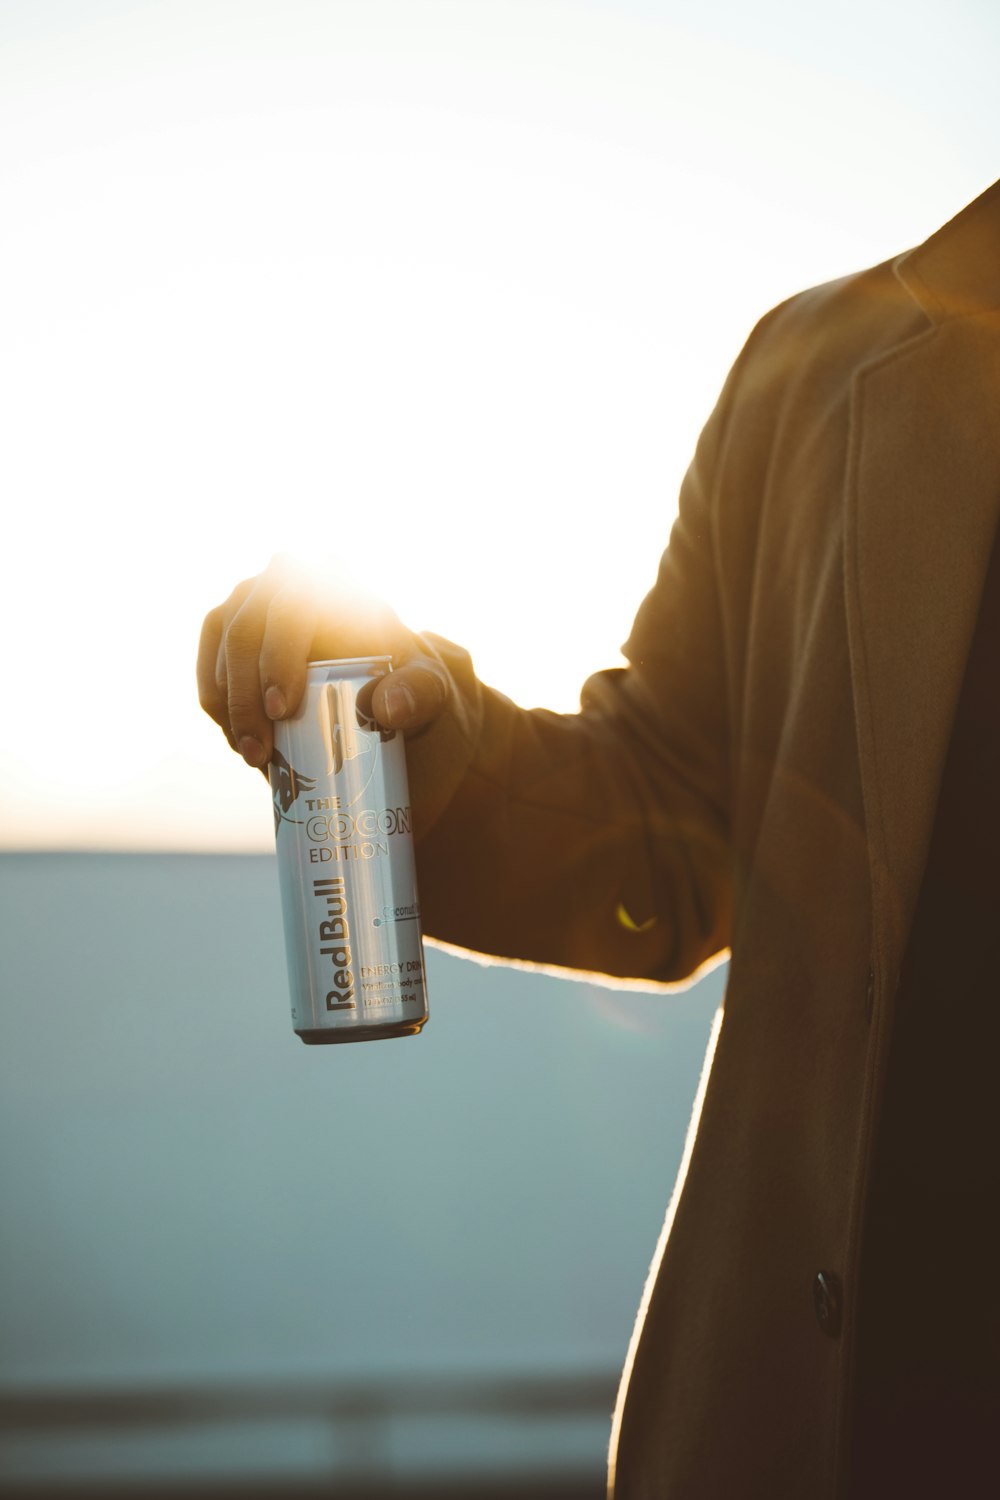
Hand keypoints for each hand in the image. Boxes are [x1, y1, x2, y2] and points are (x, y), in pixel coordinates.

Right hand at [197, 555, 448, 767]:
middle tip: (261, 750)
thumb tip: (383, 706)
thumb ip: (420, 693)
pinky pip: (210, 662)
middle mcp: (286, 578)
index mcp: (336, 579)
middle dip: (246, 694)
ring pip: (222, 642)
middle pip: (247, 625)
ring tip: (253, 756)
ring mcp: (252, 600)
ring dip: (229, 704)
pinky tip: (239, 741)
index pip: (294, 604)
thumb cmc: (405, 680)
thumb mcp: (428, 688)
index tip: (282, 709)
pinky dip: (219, 705)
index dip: (279, 654)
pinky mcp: (227, 630)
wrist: (380, 684)